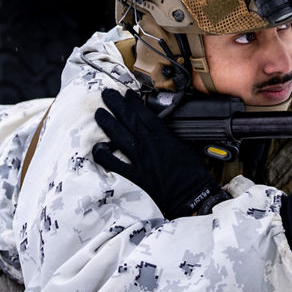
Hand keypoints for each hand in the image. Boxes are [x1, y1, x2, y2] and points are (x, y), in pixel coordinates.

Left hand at [93, 87, 224, 219]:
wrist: (193, 197)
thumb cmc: (194, 175)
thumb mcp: (186, 148)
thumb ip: (171, 138)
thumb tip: (163, 133)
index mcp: (163, 136)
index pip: (144, 114)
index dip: (133, 102)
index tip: (126, 94)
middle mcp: (149, 144)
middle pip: (129, 119)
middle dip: (116, 104)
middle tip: (106, 94)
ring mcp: (140, 159)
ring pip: (119, 136)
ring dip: (107, 123)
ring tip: (99, 113)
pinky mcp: (134, 176)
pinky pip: (114, 163)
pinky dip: (104, 155)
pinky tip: (97, 148)